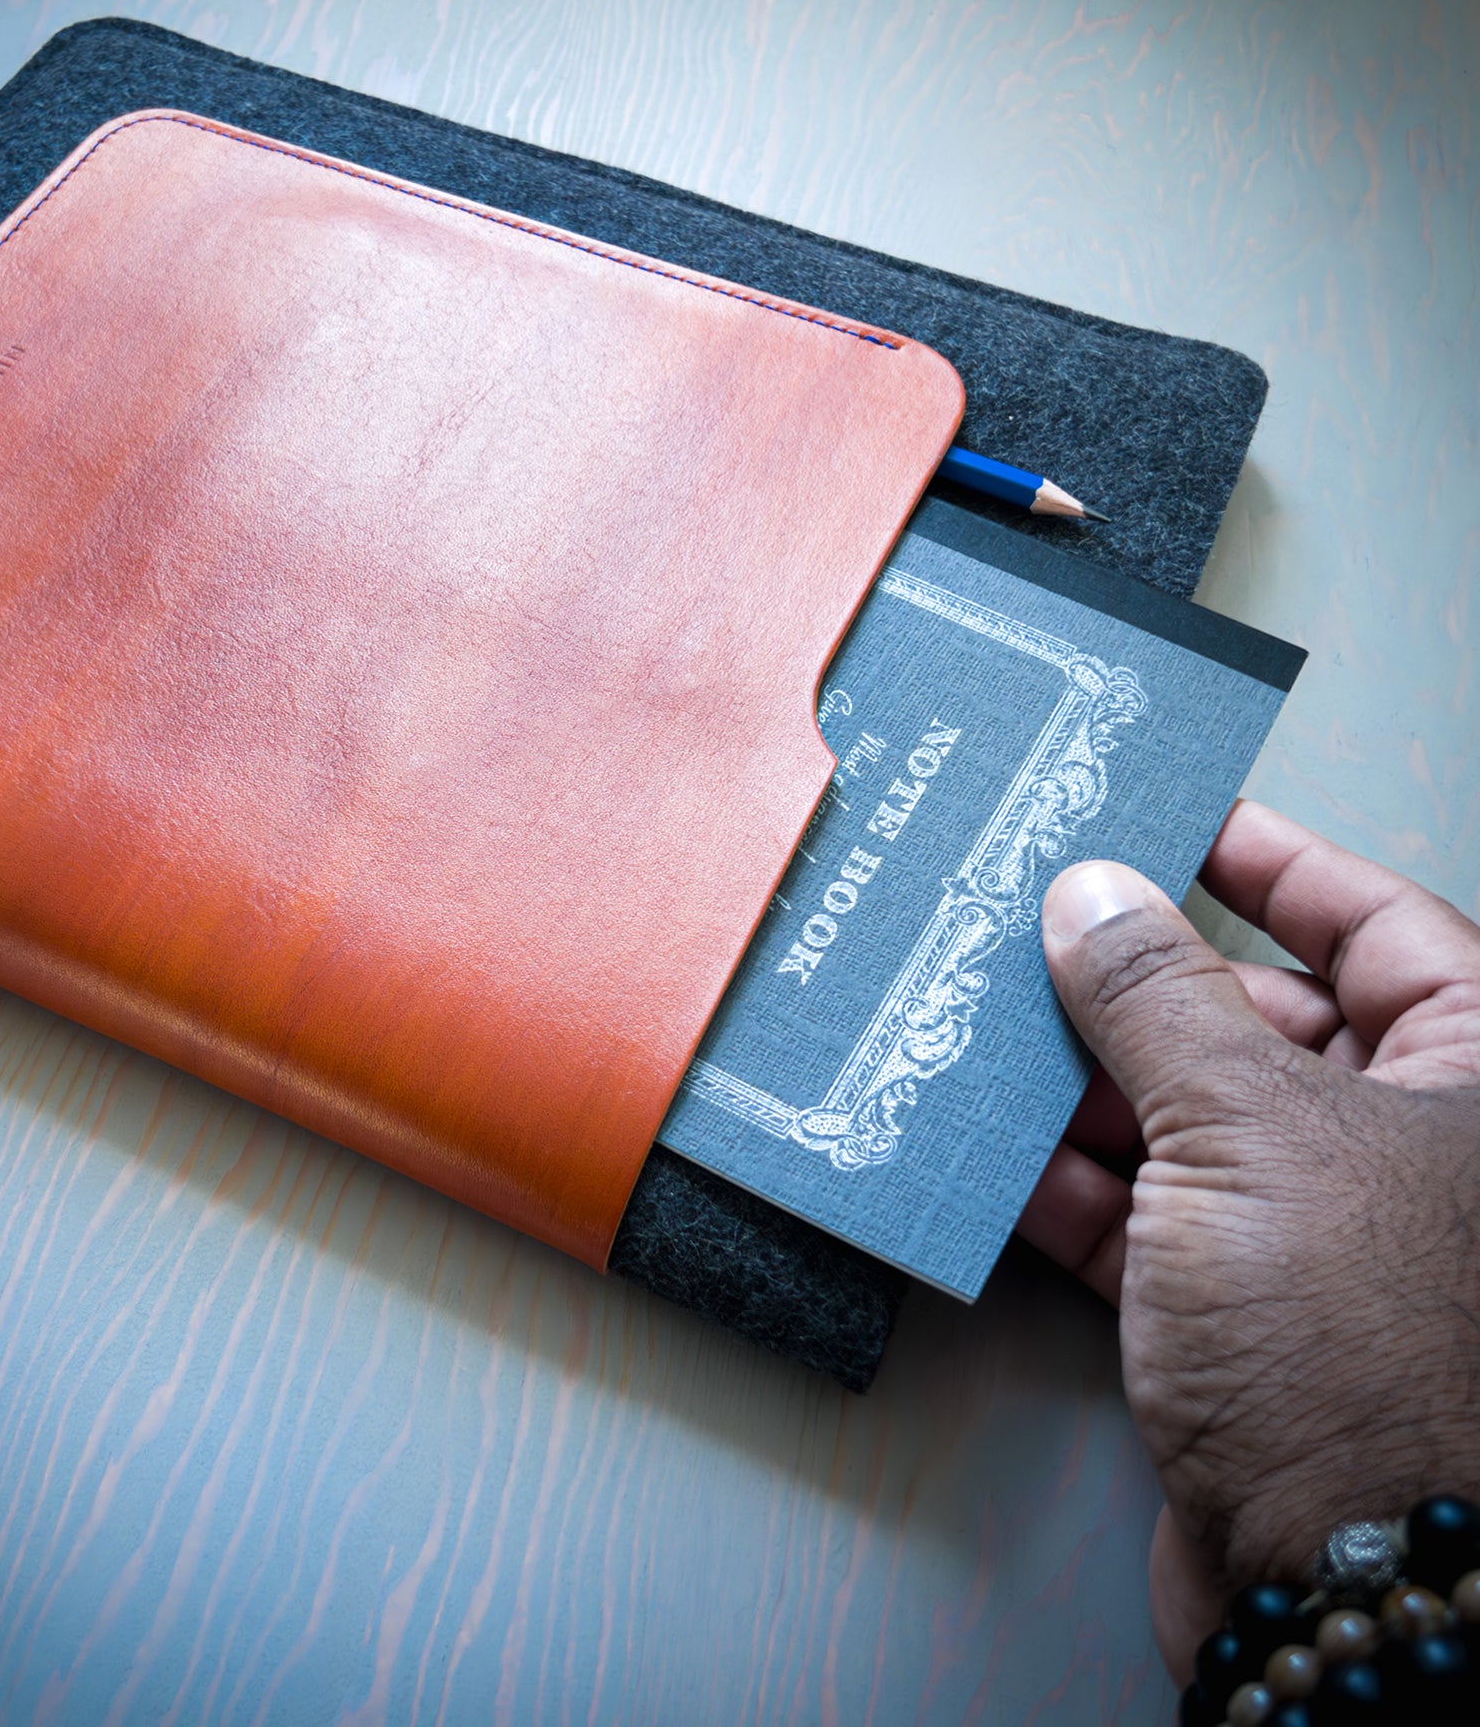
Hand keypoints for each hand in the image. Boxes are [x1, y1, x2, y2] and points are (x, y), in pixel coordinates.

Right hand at [1018, 800, 1479, 1684]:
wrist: (1349, 1589)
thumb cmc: (1351, 1332)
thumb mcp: (1248, 1130)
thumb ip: (1157, 998)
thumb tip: (1090, 889)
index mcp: (1470, 1079)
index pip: (1376, 924)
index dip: (1273, 862)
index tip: (1168, 813)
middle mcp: (1400, 1151)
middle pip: (1258, 1018)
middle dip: (1135, 976)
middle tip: (1024, 920)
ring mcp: (1307, 1237)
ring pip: (1181, 1117)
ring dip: (1075, 1078)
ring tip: (972, 1018)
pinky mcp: (1227, 1316)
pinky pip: (1135, 1216)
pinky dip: (1058, 1183)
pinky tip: (980, 1144)